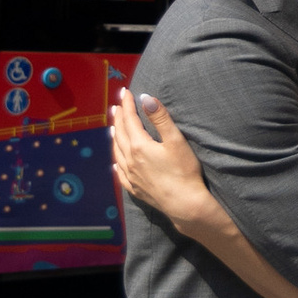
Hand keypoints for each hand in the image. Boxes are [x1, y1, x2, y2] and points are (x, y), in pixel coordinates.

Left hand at [110, 89, 219, 234]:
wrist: (184, 204)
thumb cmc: (184, 171)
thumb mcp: (175, 141)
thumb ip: (160, 118)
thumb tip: (146, 98)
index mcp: (140, 146)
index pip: (130, 120)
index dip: (127, 105)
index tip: (125, 92)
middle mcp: (130, 160)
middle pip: (121, 134)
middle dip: (119, 118)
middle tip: (117, 106)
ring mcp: (131, 176)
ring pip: (117, 152)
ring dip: (115, 138)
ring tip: (113, 128)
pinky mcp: (135, 189)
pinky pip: (120, 174)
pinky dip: (116, 164)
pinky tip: (115, 163)